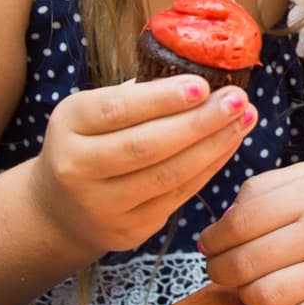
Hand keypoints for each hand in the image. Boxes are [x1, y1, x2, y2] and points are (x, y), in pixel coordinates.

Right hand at [30, 77, 256, 257]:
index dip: (161, 99)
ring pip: (167, 175)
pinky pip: (177, 196)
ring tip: (245, 119)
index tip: (202, 85)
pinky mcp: (128, 231)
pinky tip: (229, 144)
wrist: (59, 210)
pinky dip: (209, 168)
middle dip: (199, 122)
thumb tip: (198, 73)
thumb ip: (136, 95)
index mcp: (68, 125)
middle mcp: (77, 168)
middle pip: (145, 146)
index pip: (116, 110)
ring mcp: (102, 205)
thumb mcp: (92, 111)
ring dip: (214, 146)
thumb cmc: (87, 143)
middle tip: (238, 99)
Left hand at [199, 159, 303, 304]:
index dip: (213, 238)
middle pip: (245, 264)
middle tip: (218, 268)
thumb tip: (220, 225)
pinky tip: (281, 299)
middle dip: (219, 270)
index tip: (209, 243)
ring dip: (245, 295)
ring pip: (266, 297)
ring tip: (247, 285)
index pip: (239, 224)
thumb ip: (264, 189)